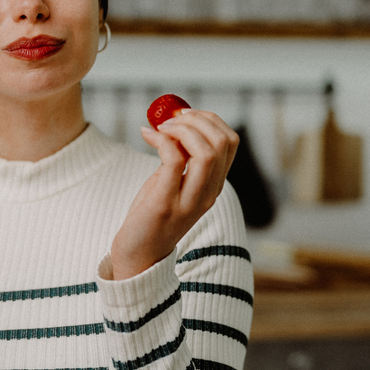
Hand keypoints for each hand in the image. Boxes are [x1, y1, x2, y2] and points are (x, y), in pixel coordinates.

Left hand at [110, 109, 238, 279]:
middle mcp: (208, 193)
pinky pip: (174, 162)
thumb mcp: (172, 182)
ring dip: (183, 129)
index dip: (210, 119)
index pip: (230, 142)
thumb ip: (180, 158)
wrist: (139, 256)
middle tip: (170, 118)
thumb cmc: (153, 216)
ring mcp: (190, 201)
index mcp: (214, 185)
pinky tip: (146, 135)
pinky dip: (161, 140)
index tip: (184, 113)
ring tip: (161, 126)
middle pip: (222, 143)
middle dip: (197, 119)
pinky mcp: (166, 205)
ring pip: (206, 152)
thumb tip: (176, 124)